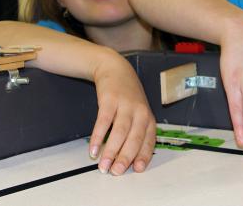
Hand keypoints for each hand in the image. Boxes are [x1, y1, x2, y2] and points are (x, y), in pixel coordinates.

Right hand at [89, 52, 156, 174]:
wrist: (116, 70)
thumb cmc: (128, 97)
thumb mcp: (138, 114)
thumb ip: (135, 134)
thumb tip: (129, 160)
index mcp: (149, 119)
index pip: (149, 141)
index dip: (143, 156)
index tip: (136, 170)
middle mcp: (140, 112)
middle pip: (135, 138)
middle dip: (125, 157)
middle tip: (115, 172)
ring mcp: (125, 105)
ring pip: (120, 132)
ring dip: (110, 151)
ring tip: (102, 166)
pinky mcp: (110, 100)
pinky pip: (104, 121)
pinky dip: (98, 137)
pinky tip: (93, 149)